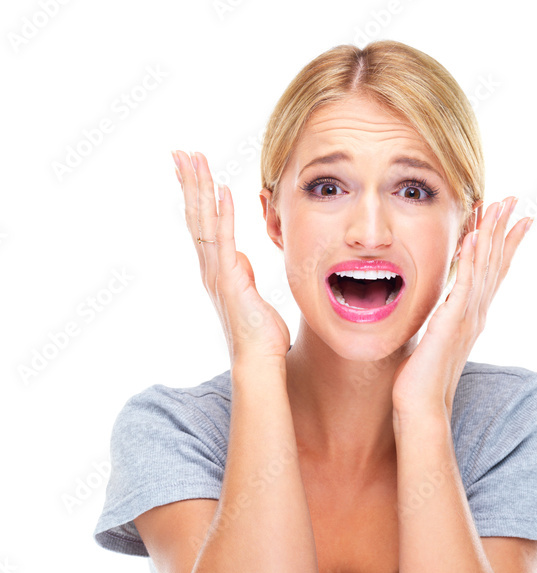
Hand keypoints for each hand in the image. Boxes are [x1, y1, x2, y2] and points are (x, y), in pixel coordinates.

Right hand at [173, 150, 290, 365]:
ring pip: (203, 222)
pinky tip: (222, 189)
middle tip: (180, 152)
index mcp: (216, 270)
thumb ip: (243, 274)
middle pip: (195, 216)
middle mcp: (210, 268)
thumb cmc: (260, 334)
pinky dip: (224, 213)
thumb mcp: (251, 295)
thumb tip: (240, 259)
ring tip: (193, 159)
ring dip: (199, 188)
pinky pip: (225, 240)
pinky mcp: (229, 279)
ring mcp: (217, 273)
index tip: (189, 168)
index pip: (201, 224)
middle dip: (189, 182)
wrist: (259, 359)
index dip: (195, 194)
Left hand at [391, 197, 530, 419]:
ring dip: (492, 234)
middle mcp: (475, 315)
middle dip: (505, 229)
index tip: (515, 220)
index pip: (493, 274)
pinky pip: (465, 284)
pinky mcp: (452, 322)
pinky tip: (474, 235)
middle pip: (496, 264)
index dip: (504, 245)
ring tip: (499, 205)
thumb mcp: (435, 344)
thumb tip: (439, 316)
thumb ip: (441, 325)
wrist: (423, 407)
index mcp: (472, 318)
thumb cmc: (422, 382)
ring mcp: (467, 318)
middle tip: (516, 200)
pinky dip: (471, 259)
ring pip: (485, 268)